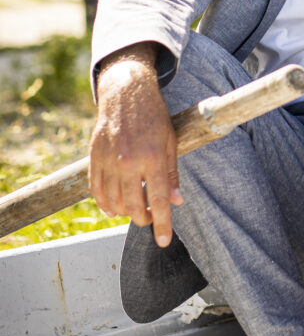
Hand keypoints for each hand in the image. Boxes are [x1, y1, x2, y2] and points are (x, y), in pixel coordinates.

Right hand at [89, 46, 182, 246]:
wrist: (126, 93)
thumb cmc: (154, 116)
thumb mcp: (171, 141)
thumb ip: (171, 173)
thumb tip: (176, 201)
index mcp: (152, 158)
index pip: (159, 200)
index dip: (162, 224)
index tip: (163, 241)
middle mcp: (129, 162)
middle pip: (133, 206)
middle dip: (143, 218)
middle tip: (150, 217)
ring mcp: (108, 162)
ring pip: (113, 203)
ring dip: (125, 212)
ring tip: (135, 209)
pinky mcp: (94, 159)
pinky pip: (96, 191)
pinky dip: (105, 204)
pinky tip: (114, 206)